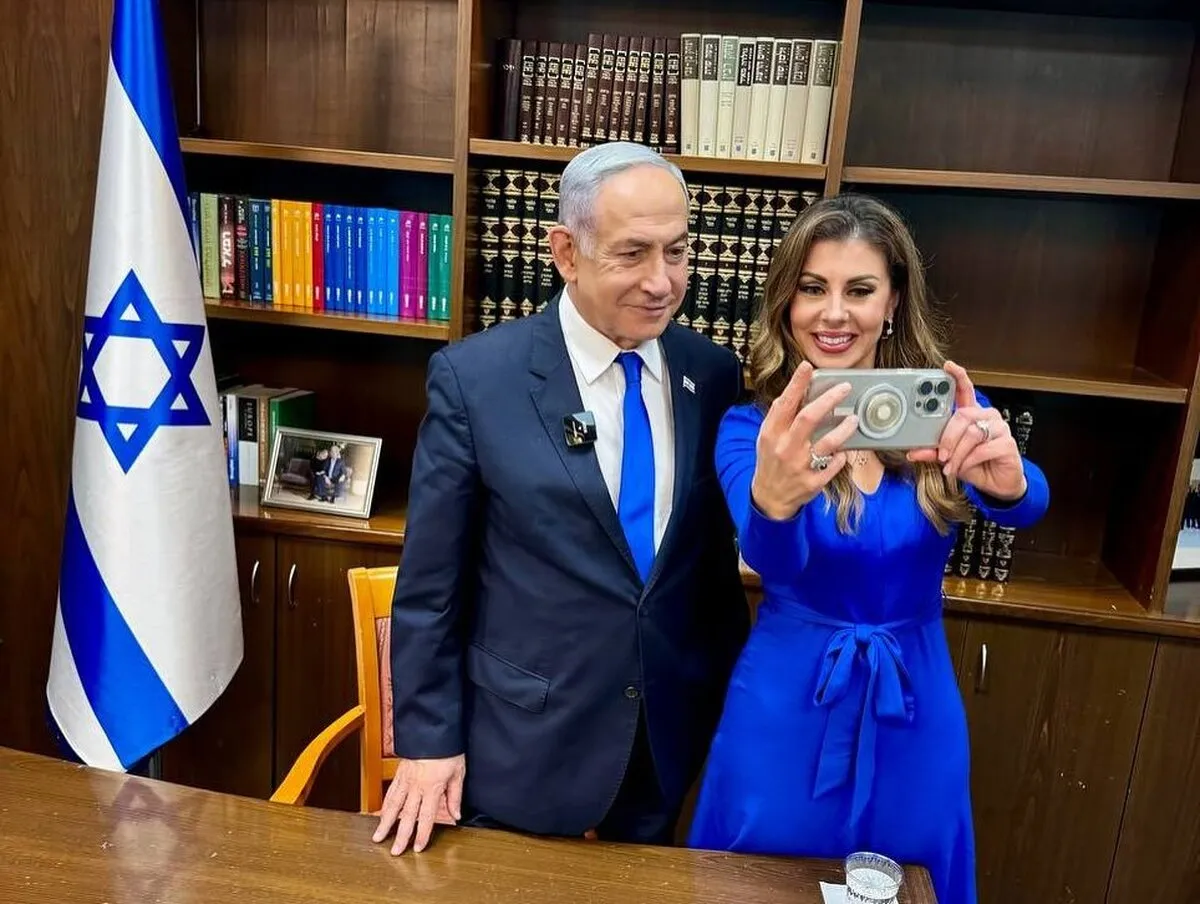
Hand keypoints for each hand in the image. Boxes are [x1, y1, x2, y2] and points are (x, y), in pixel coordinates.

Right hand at [372, 754, 465, 853]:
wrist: (433, 730)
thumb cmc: (448, 749)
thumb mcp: (458, 772)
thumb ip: (455, 796)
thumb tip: (456, 815)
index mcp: (432, 787)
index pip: (426, 816)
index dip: (422, 834)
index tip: (418, 848)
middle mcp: (416, 786)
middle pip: (406, 815)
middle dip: (400, 835)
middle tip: (394, 852)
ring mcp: (405, 779)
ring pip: (393, 805)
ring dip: (385, 823)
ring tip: (378, 837)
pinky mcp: (399, 773)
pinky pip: (390, 792)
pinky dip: (384, 805)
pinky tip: (381, 814)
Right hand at [750, 361, 858, 520]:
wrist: (769, 497)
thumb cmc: (771, 461)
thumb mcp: (768, 437)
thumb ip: (782, 417)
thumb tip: (801, 392)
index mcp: (772, 434)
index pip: (784, 404)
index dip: (796, 384)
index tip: (807, 367)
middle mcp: (785, 448)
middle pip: (808, 418)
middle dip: (829, 400)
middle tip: (845, 388)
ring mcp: (799, 466)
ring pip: (827, 443)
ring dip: (843, 429)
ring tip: (854, 419)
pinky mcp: (812, 483)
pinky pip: (833, 466)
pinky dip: (840, 457)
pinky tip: (844, 451)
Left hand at [907, 361, 1026, 500]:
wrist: (997, 484)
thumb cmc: (975, 465)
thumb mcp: (949, 457)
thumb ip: (933, 451)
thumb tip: (913, 452)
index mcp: (972, 415)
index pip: (965, 390)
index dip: (958, 376)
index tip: (948, 366)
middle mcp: (987, 417)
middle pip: (963, 416)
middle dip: (948, 438)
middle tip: (941, 455)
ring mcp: (1000, 428)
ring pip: (972, 434)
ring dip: (958, 453)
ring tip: (951, 466)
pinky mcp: (1008, 443)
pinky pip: (983, 449)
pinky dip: (969, 461)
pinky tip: (965, 467)